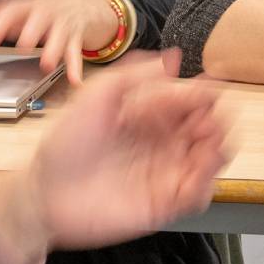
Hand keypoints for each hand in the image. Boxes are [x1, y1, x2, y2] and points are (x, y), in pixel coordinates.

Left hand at [0, 0, 119, 84]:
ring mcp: (63, 25)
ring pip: (59, 37)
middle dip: (30, 33)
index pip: (12, 12)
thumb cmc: (45, 11)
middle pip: (38, 21)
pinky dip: (75, 68)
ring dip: (53, 51)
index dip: (0, 25)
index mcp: (28, 6)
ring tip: (46, 65)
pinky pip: (76, 53)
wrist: (85, 6)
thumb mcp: (19, 9)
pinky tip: (74, 81)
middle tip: (23, 46)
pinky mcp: (76, 38)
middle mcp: (46, 13)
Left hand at [0, 58, 230, 261]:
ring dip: (218, 147)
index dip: (201, 93)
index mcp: (146, 115)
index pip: (187, 100)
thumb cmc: (63, 144)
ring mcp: (163, 173)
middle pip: (206, 128)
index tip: (208, 86)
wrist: (45, 192)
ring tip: (209, 140)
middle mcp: (159, 142)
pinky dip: (207, 181)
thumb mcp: (96, 96)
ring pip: (209, 160)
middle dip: (216, 119)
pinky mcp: (163, 204)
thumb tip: (172, 59)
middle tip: (208, 116)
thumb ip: (134, 74)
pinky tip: (200, 167)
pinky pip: (197, 194)